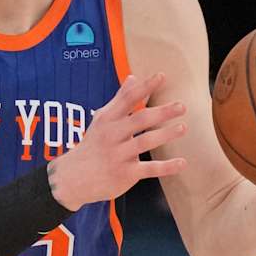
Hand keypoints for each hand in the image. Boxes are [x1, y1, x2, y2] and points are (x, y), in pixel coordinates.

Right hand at [49, 72, 187, 211]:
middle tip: (182, 106)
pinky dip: (166, 167)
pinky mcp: (125, 174)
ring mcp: (118, 155)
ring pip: (144, 142)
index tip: (162, 76)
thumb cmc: (92, 146)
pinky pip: (148, 169)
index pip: (127, 99)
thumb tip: (133, 77)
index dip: (144, 87)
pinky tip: (182, 163)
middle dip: (161, 112)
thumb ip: (120, 100)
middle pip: (139, 120)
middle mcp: (112, 135)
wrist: (72, 179)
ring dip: (165, 135)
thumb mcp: (102, 121)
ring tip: (183, 127)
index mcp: (108, 120)